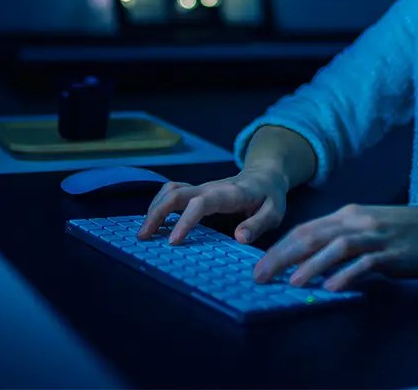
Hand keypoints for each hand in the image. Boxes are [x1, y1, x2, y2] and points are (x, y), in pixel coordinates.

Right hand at [136, 166, 289, 244]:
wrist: (265, 175)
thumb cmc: (269, 196)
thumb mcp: (274, 211)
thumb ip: (258, 224)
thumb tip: (239, 238)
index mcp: (229, 193)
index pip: (202, 203)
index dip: (186, 220)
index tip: (173, 242)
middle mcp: (210, 188)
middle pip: (177, 193)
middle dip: (157, 213)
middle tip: (143, 238)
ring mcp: (201, 188)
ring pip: (170, 190)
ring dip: (154, 208)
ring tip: (144, 233)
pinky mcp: (196, 192)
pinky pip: (172, 192)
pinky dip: (158, 204)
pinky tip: (153, 222)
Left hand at [252, 203, 417, 291]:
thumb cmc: (402, 231)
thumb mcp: (367, 228)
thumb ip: (341, 238)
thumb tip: (309, 258)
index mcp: (349, 214)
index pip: (308, 228)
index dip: (281, 246)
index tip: (260, 264)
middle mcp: (358, 221)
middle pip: (314, 236)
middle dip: (284, 255)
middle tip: (261, 275)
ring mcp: (375, 236)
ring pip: (337, 247)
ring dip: (312, 265)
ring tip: (291, 282)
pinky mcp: (392, 253)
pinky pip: (365, 263)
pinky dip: (346, 274)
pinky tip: (332, 287)